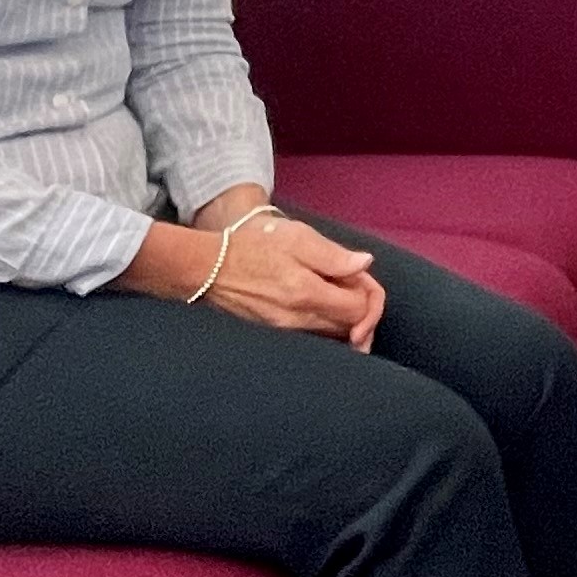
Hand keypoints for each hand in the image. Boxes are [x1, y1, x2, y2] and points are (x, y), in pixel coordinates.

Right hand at [132, 207, 383, 344]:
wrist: (208, 268)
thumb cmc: (252, 246)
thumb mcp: (296, 238)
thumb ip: (333, 255)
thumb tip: (364, 265)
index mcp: (307, 294)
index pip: (360, 310)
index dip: (369, 294)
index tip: (358, 278)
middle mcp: (298, 321)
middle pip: (350, 329)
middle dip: (361, 310)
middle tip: (351, 285)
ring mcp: (286, 333)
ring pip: (332, 337)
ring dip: (344, 320)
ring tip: (335, 293)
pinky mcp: (276, 336)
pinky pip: (313, 338)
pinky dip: (325, 327)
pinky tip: (319, 307)